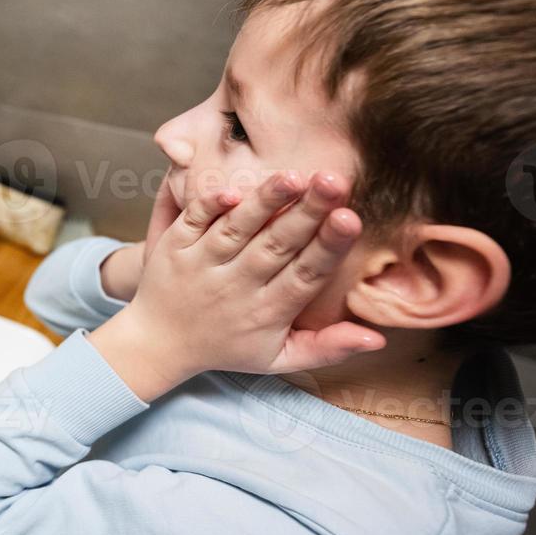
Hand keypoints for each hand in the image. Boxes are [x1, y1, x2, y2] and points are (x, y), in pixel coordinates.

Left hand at [88, 171, 385, 400]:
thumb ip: (326, 347)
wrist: (156, 345)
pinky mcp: (173, 249)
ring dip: (265, 202)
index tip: (351, 219)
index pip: (305, 276)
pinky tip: (234, 188)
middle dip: (306, 213)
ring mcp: (202, 265)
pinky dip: (211, 206)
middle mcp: (235, 287)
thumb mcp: (278, 358)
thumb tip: (378, 337)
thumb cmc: (227, 348)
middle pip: (276, 246)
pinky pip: (192, 222)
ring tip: (293, 176)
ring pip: (237, 230)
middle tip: (334, 180)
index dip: (329, 248)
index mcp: (267, 311)